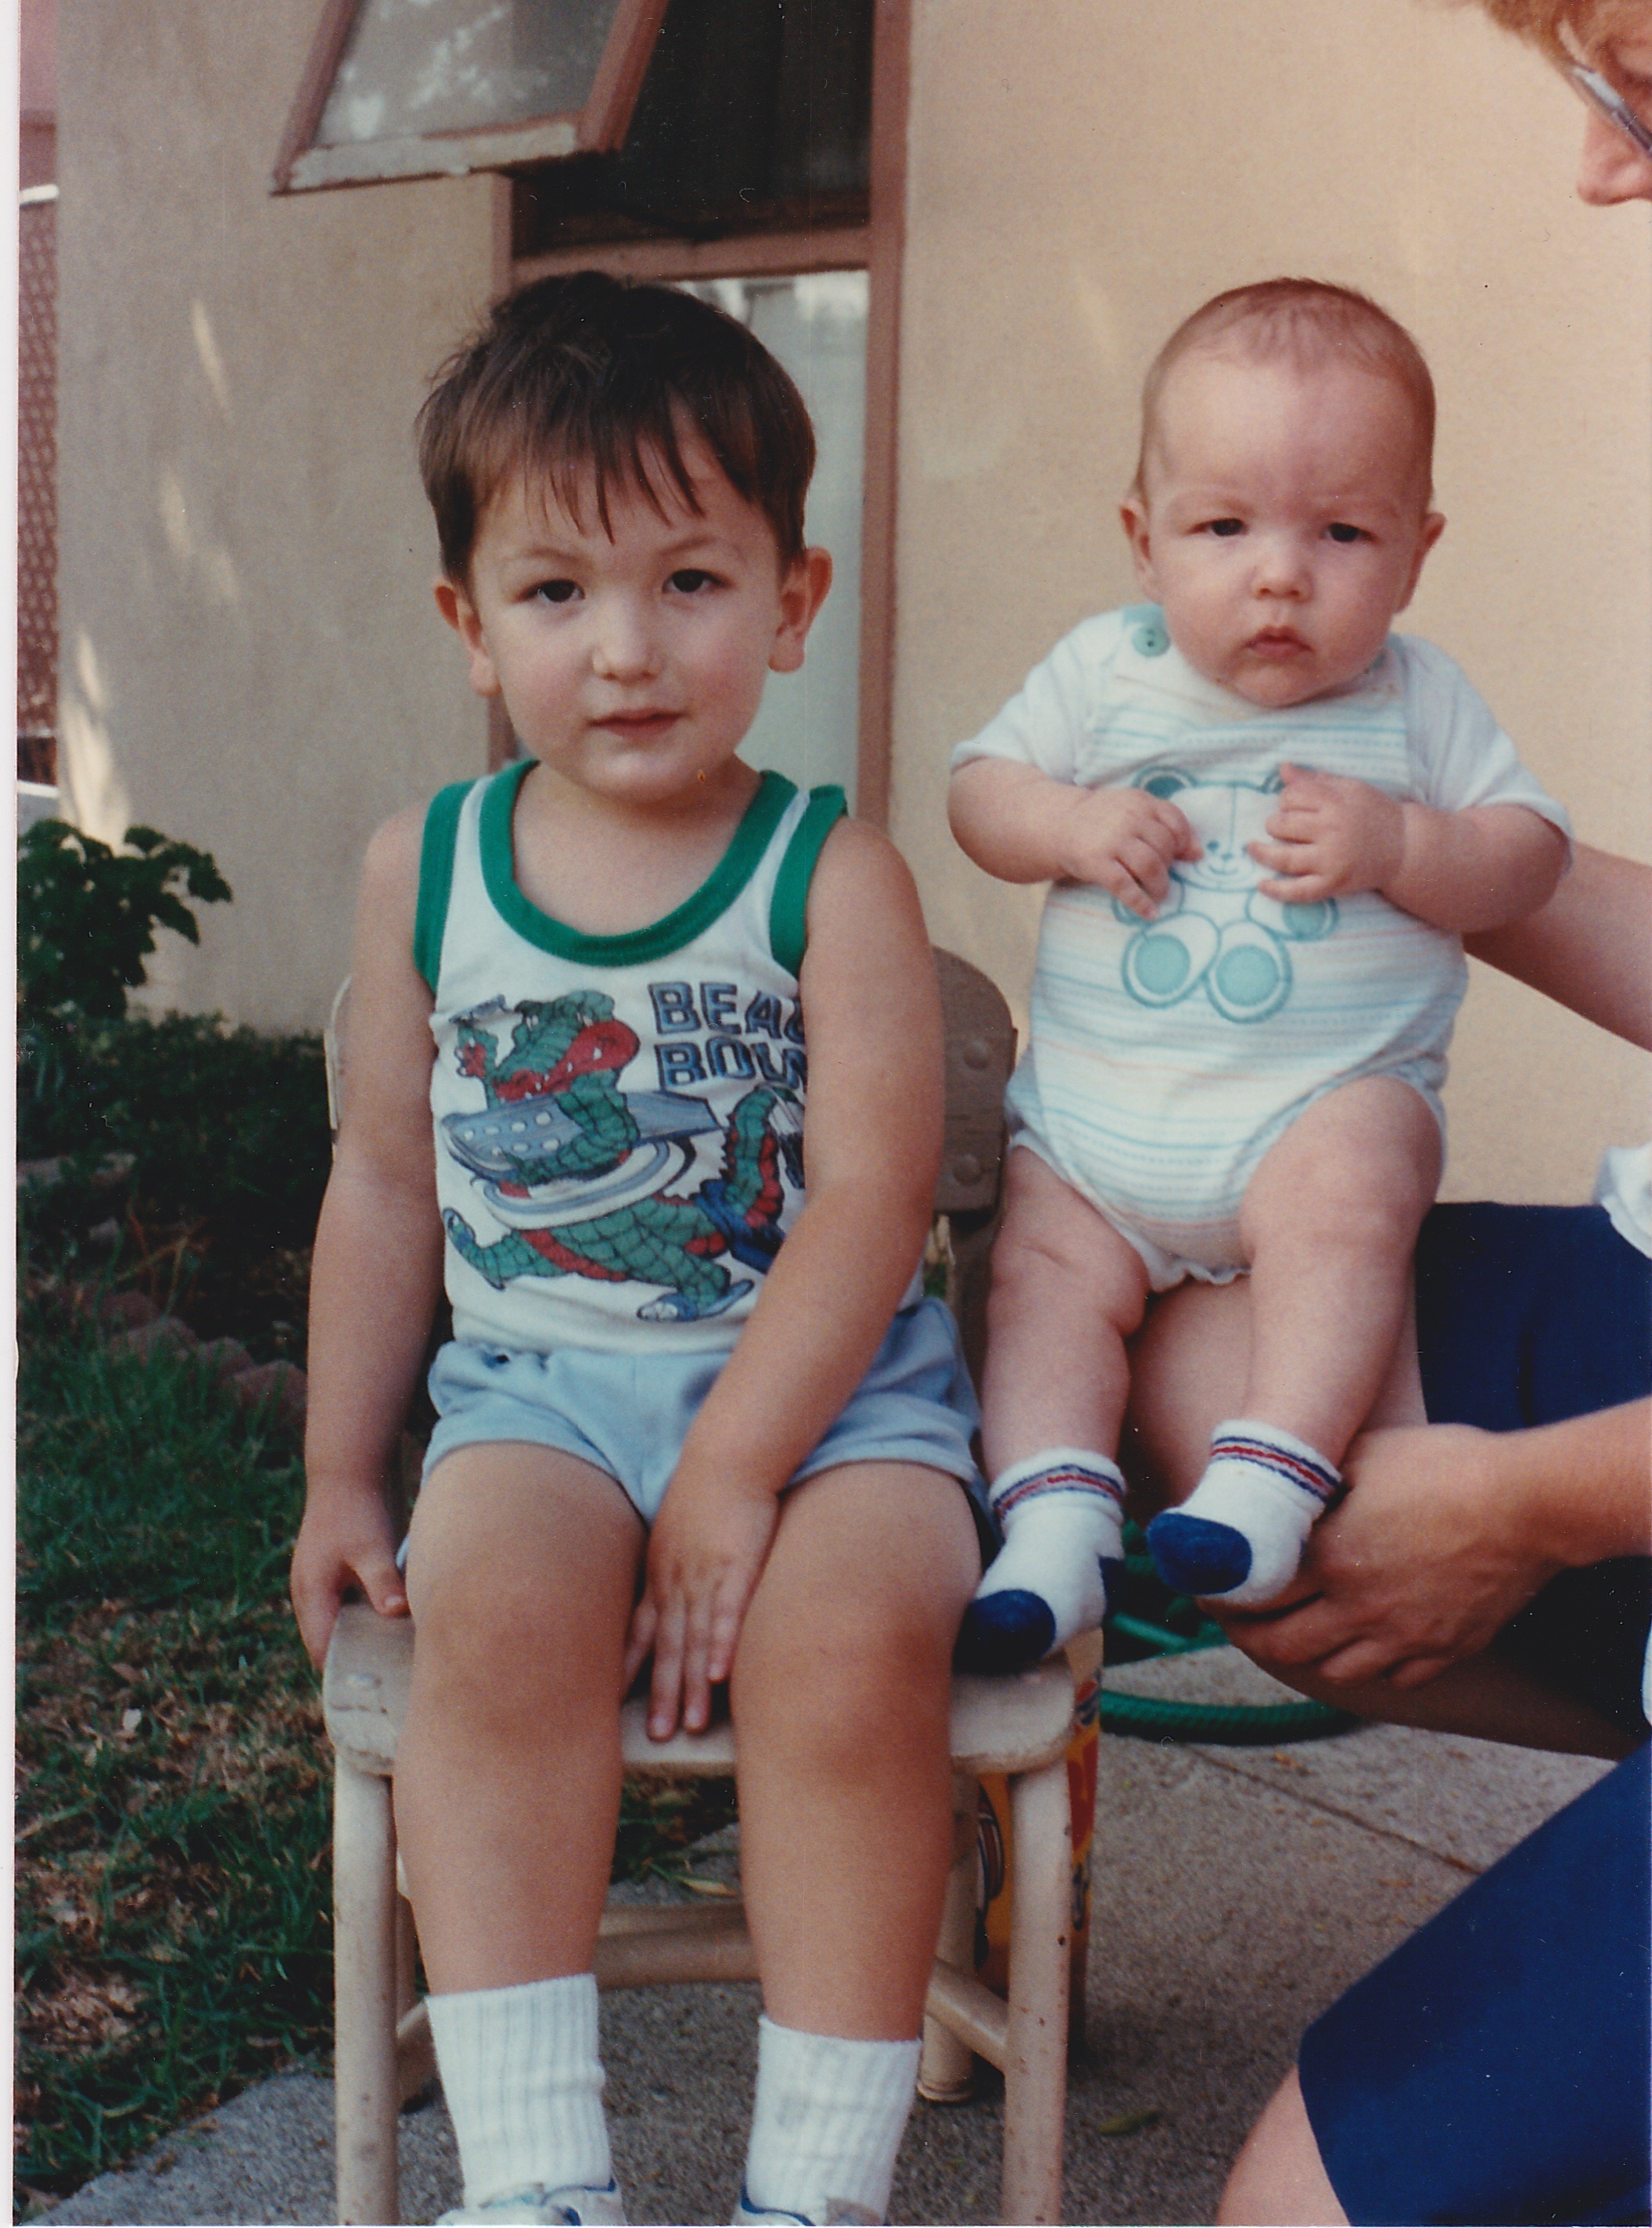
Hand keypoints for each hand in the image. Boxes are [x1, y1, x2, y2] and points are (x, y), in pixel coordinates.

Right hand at [290, 1489, 407, 1669]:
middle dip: (355, 1665)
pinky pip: (348, 1613)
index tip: (375, 1694)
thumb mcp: (372, 1547)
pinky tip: (395, 1631)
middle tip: (391, 1685)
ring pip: (339, 1629)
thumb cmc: (358, 1510)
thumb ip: (382, 1582)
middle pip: (328, 1646)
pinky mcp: (338, 1577)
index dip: (345, 1675)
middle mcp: (311, 1596)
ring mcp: (323, 1587)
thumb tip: (396, 1614)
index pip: (323, 1652)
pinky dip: (366, 1624)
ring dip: (361, 1644)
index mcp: (312, 1595)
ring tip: (395, 1665)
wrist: (350, 1471)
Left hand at [624, 1470, 781, 1738]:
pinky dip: (722, 1646)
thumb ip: (671, 1562)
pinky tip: (720, 1677)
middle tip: (657, 1737)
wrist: (726, 1457)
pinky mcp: (736, 1567)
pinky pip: (728, 1614)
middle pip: (666, 1646)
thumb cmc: (705, 1491)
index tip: (619, 1702)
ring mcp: (704, 1576)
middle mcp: (676, 1580)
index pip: (640, 1629)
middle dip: (661, 1693)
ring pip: (695, 1640)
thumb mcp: (677, 1530)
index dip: (631, 1668)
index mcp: (660, 1573)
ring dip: (692, 1685)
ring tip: (689, 1725)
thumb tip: (669, 1585)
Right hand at [1056, 787, 1199, 917]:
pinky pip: (1124, 886)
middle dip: (1168, 866)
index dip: (1184, 841)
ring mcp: (1112, 841)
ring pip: (1150, 865)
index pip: (1175, 821)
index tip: (1183, 856)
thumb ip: (1163, 824)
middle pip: (1164, 846)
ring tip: (1160, 894)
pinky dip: (1140, 902)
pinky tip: (1149, 912)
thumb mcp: (1132, 810)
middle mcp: (1128, 818)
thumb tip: (1197, 854)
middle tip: (1162, 875)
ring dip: (1160, 885)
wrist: (1060, 824)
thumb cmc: (1104, 820)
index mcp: (1140, 802)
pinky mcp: (1097, 863)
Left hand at [1213, 1423, 1560, 1688]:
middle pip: (1282, 1646)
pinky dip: (1372, 1668)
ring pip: (1335, 1671)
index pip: (1252, 1593)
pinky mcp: (1445, 1649)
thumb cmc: (1445, 1465)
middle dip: (1250, 1638)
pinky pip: (1396, 1678)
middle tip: (1238, 1625)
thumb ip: (1314, 1478)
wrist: (1529, 1503)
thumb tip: (1276, 1484)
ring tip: (1296, 1637)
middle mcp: (1358, 1608)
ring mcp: (1404, 1636)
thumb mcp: (1365, 1454)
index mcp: (1330, 1559)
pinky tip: (1365, 1646)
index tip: (1206, 1590)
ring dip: (1307, 1656)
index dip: (1220, 1595)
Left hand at [1249, 764, 1405, 904]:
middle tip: (1279, 827)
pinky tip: (1261, 884)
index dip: (1285, 801)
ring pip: (1283, 857)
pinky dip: (1276, 890)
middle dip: (1274, 824)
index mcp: (1336, 802)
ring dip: (1262, 852)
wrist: (1406, 846)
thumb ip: (1315, 781)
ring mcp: (1331, 859)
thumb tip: (1283, 768)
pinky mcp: (1333, 884)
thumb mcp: (1350, 789)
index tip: (1290, 806)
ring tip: (1253, 848)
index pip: (1291, 797)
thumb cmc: (1374, 814)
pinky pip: (1298, 891)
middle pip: (1281, 825)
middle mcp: (1332, 830)